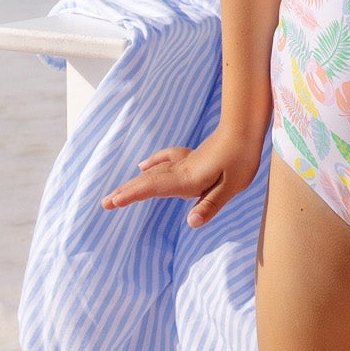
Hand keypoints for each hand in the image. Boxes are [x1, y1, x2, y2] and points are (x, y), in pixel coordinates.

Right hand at [101, 132, 263, 229]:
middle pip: (148, 181)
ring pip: (153, 173)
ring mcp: (184, 162)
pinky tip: (143, 166)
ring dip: (134, 182)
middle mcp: (181, 170)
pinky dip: (152, 164)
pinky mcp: (191, 158)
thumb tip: (191, 224)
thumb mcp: (232, 186)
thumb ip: (210, 205)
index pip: (154, 188)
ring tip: (117, 192)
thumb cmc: (242, 158)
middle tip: (104, 203)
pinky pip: (165, 161)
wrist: (245, 127)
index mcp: (188, 179)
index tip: (113, 202)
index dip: (133, 195)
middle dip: (126, 192)